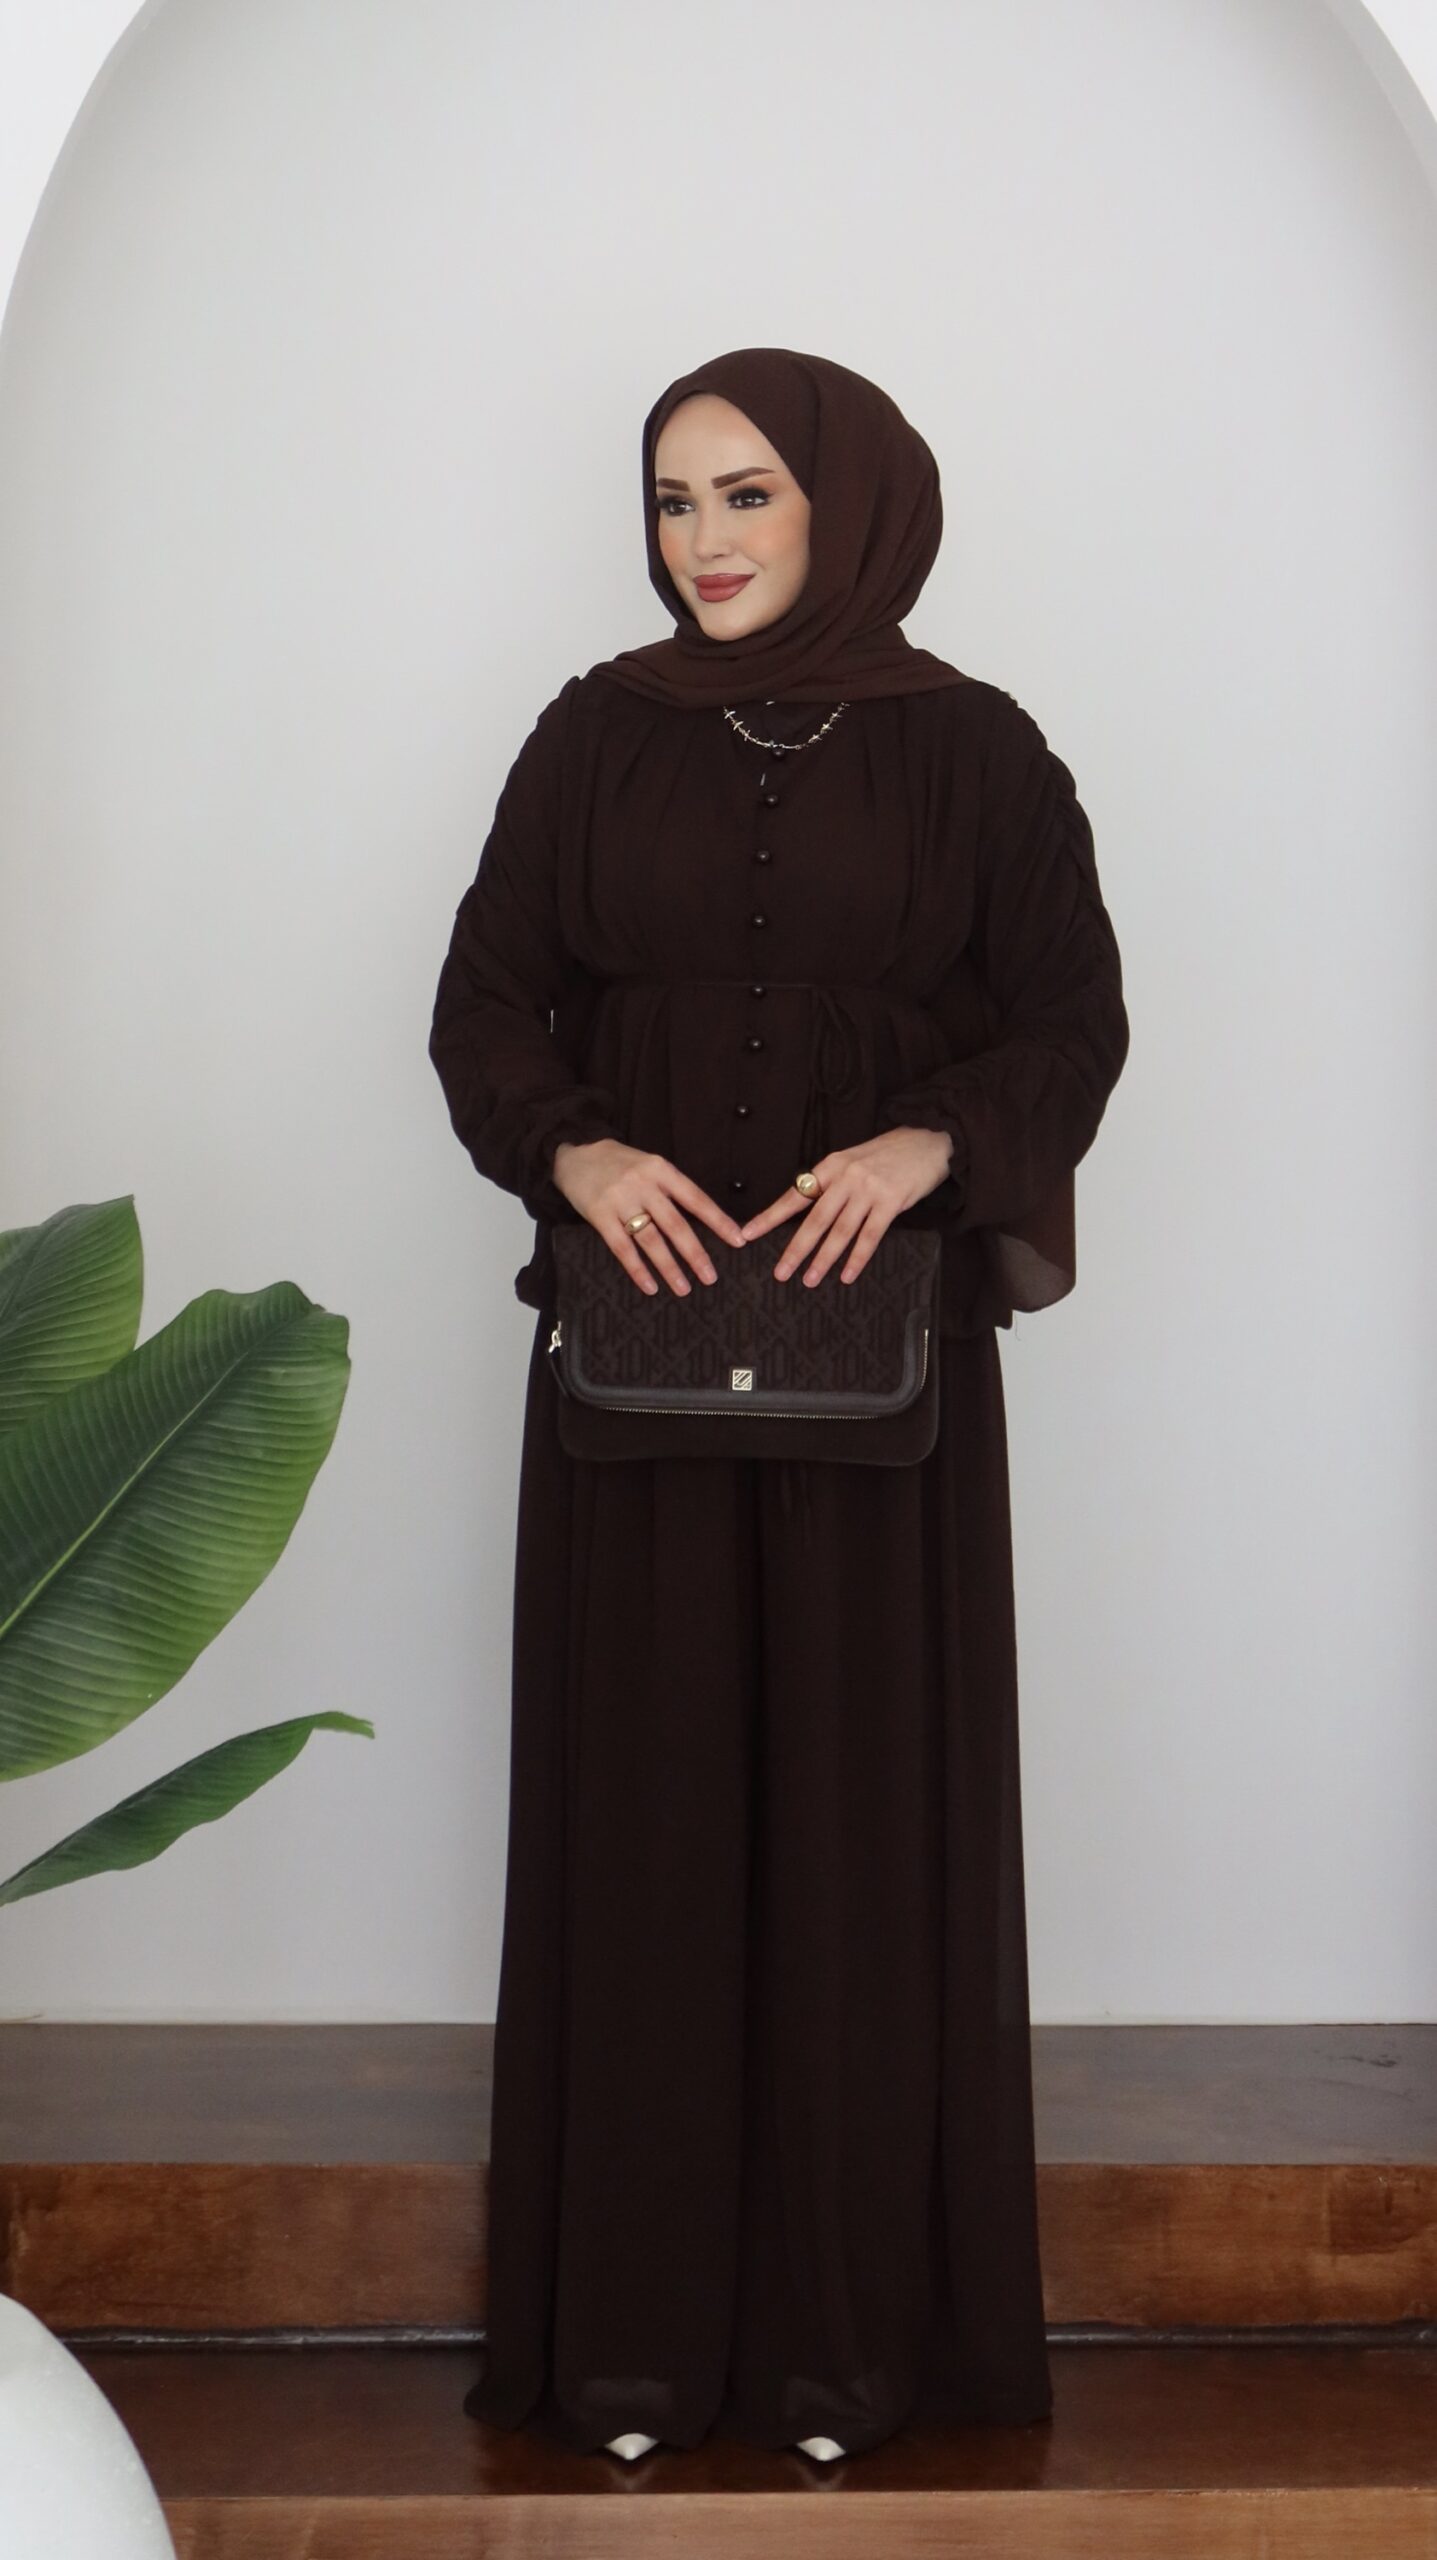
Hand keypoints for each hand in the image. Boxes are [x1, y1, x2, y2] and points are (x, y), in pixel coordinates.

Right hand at [552, 1138, 749, 1296]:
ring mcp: (621, 1200)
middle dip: (695, 1254)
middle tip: (711, 1277)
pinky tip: (649, 1286)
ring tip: (684, 1288)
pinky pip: (621, 1247)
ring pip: (651, 1240)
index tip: (738, 1241)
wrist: (576, 1152)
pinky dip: (637, 1269)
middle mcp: (643, 1184)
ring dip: (669, 1267)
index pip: (696, 1199)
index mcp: (661, 1170)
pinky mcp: (599, 1215)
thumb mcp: (650, 1165)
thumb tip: (702, 1222)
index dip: (718, 1221)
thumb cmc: (620, 1163)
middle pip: (675, 1225)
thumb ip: (671, 1189)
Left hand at [737, 1127, 954, 1287]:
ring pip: (840, 1231)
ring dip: (823, 1259)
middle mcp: (846, 1177)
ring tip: (809, 1279)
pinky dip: (857, 1258)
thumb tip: (808, 1215)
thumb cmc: (887, 1155)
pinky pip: (870, 1236)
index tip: (748, 1234)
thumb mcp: (852, 1161)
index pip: (795, 1195)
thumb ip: (832, 1184)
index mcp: (830, 1166)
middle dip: (795, 1249)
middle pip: (814, 1219)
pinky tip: (846, 1275)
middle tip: (780, 1272)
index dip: (770, 1217)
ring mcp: (869, 1189)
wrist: (927, 1141)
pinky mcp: (891, 1201)